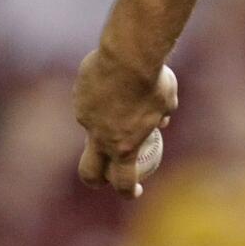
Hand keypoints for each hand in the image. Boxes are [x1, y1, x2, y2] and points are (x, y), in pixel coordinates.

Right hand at [74, 50, 177, 197]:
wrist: (129, 54)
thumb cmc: (153, 79)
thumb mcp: (166, 101)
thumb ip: (161, 115)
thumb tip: (162, 122)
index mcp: (125, 146)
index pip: (123, 182)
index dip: (128, 191)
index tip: (134, 191)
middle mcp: (100, 137)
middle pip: (89, 172)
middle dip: (95, 179)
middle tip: (104, 178)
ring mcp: (85, 118)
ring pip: (91, 128)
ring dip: (104, 120)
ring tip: (123, 92)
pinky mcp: (77, 97)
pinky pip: (87, 103)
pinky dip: (98, 97)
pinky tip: (112, 77)